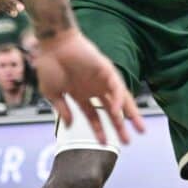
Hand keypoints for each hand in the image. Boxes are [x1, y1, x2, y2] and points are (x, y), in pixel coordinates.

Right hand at [32, 30, 145, 144]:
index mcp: (81, 94)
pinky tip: (118, 112)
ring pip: (120, 100)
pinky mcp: (105, 69)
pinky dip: (118, 100)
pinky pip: (116, 87)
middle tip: (129, 141)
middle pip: (111, 110)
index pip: (94, 115)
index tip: (104, 143)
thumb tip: (70, 125)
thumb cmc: (49, 64)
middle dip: (120, 126)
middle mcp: (94, 88)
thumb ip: (62, 109)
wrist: (52, 44)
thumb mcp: (52, 93)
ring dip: (129, 114)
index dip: (99, 130)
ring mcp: (101, 80)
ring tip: (138, 128)